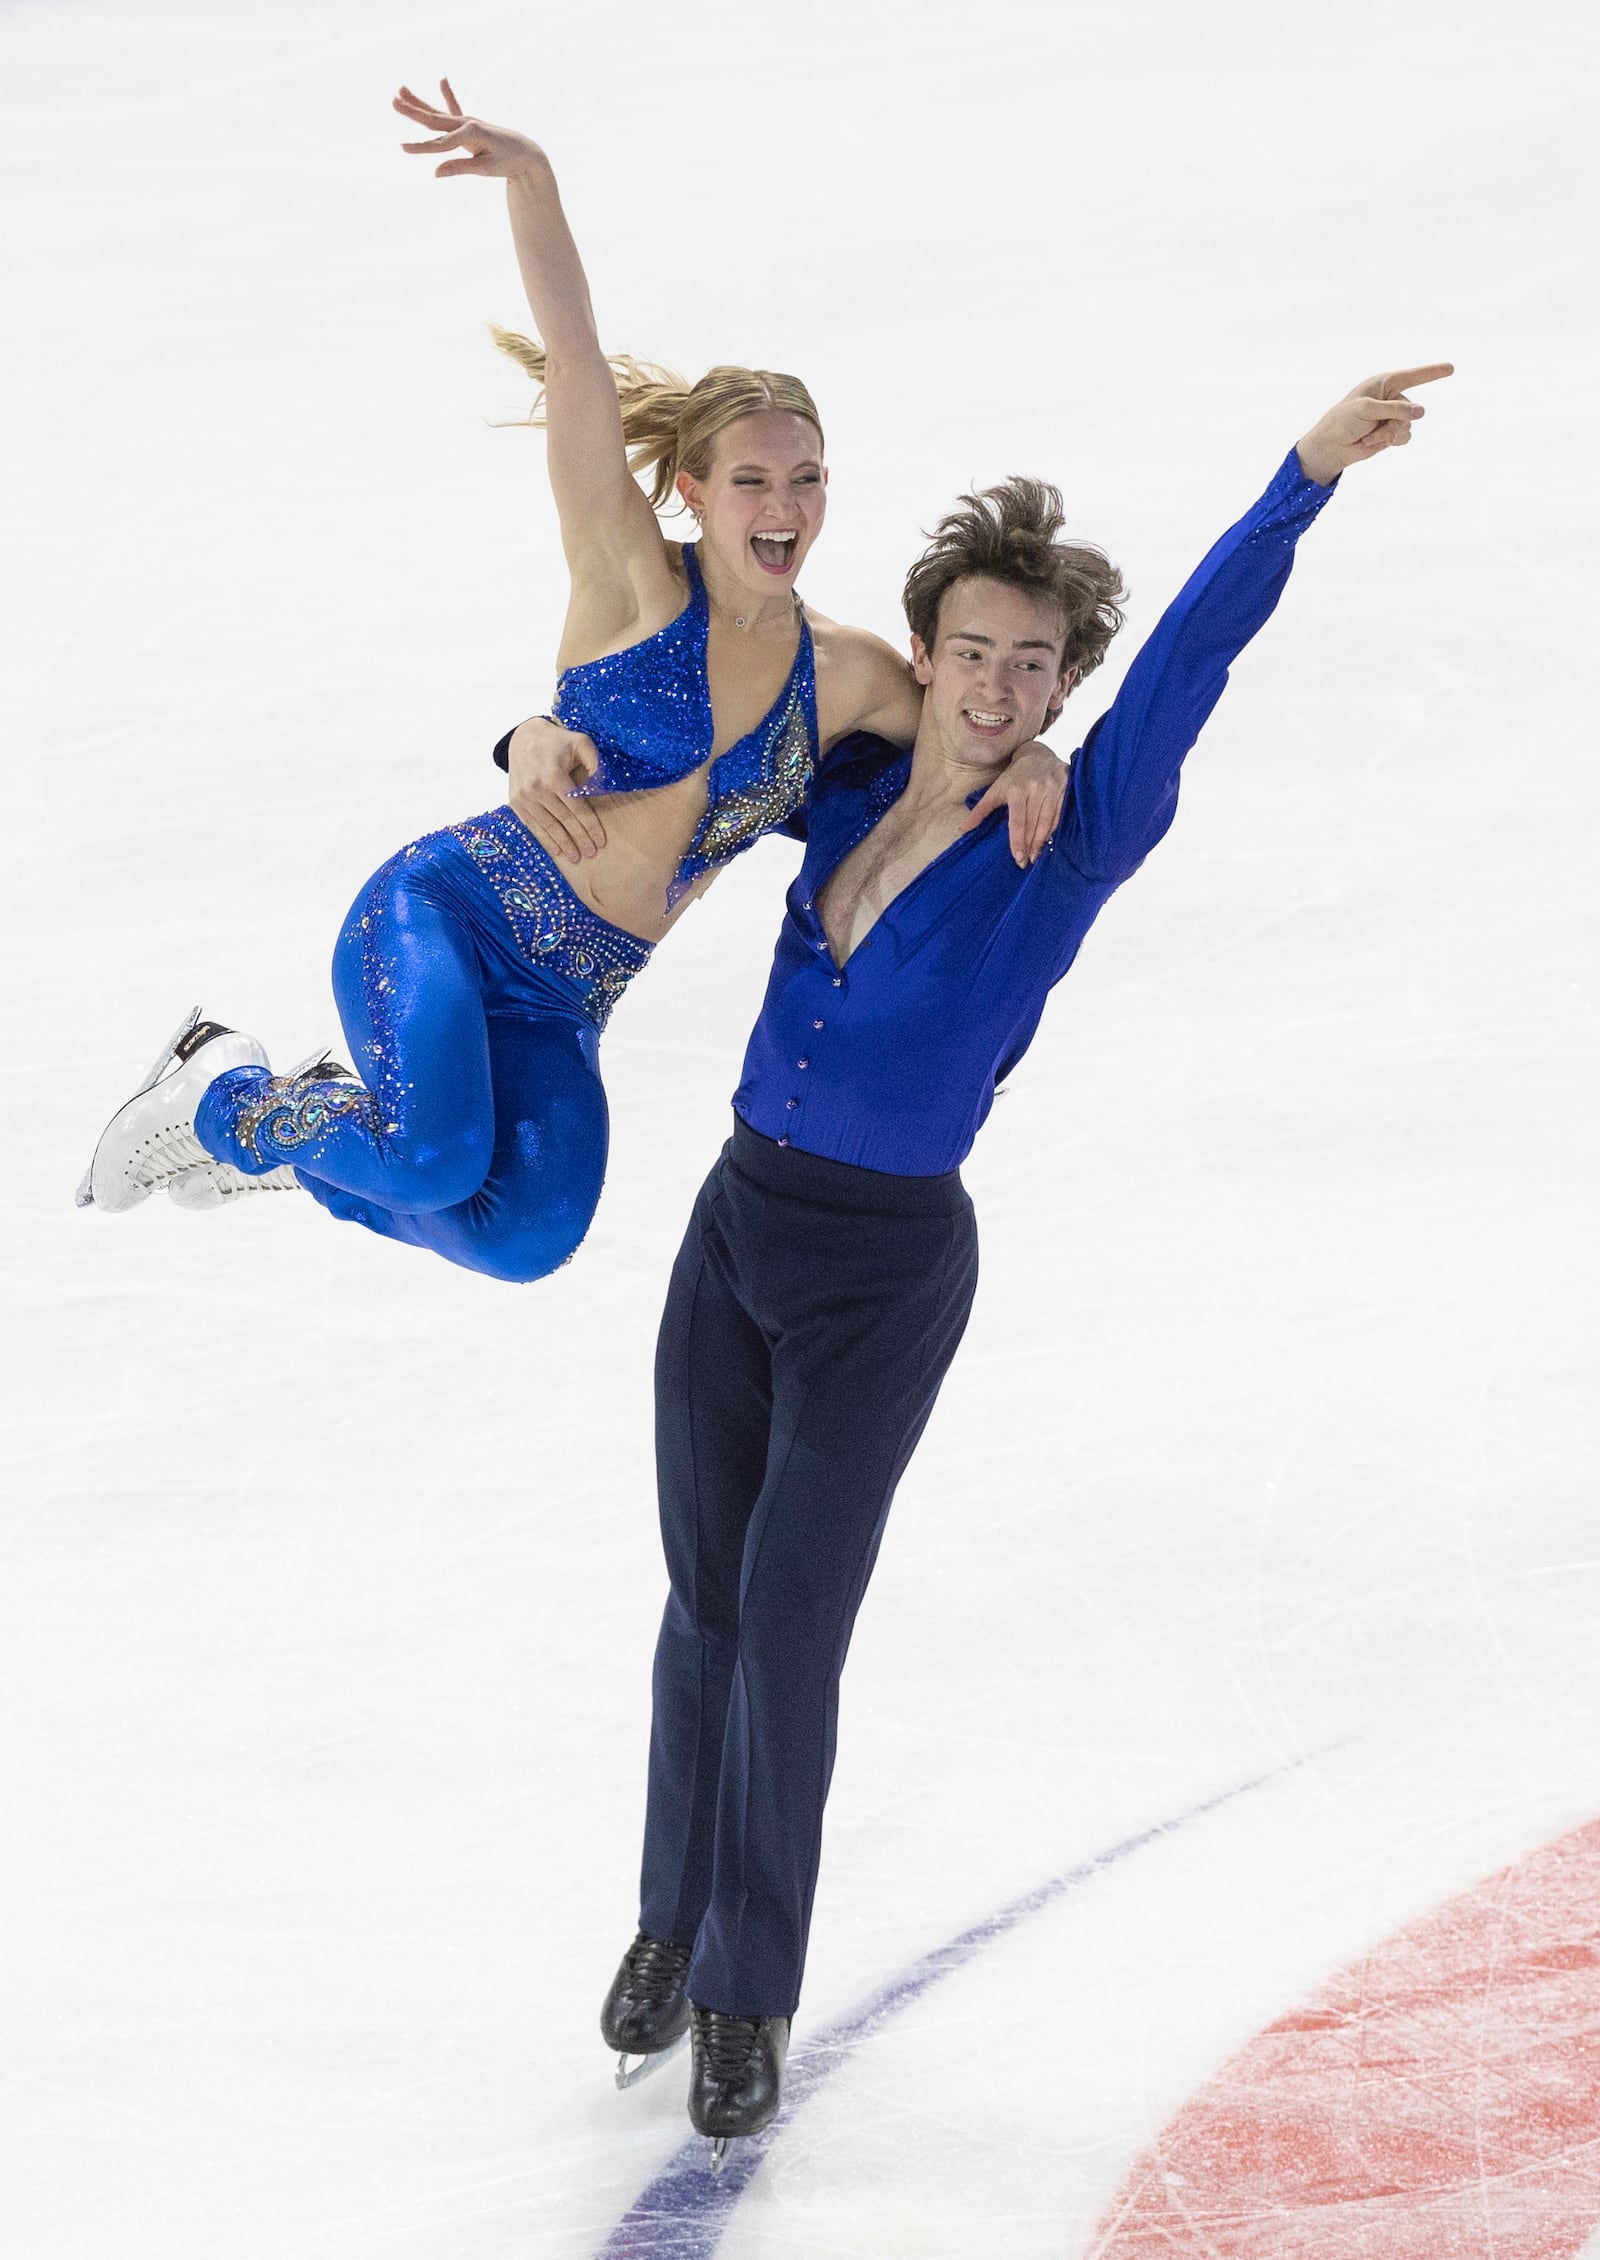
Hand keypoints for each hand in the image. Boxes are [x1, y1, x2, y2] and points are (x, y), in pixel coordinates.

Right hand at [394, 79, 546, 179]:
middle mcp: (467, 123)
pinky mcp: (470, 124)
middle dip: (412, 111)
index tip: (402, 148)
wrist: (527, 153)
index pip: (440, 144)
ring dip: (419, 101)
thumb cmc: (508, 162)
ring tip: (400, 89)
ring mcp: (467, 121)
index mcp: (470, 133)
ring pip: (438, 112)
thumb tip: (435, 173)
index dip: (421, 148)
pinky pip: (455, 108)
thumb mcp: (485, 168)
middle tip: (392, 101)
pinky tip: (443, 79)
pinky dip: (448, 94)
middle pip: (434, 119)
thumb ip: (459, 168)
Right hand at [506, 718, 607, 861]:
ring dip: (563, 843)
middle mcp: (536, 788)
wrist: (524, 736)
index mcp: (554, 776)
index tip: (601, 841)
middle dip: (579, 839)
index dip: (590, 826)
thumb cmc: (558, 741)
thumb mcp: (582, 743)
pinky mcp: (515, 801)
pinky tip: (555, 849)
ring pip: (547, 826)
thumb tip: (604, 788)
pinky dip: (544, 838)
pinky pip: (532, 824)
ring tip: (576, 857)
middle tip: (590, 853)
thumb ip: (596, 764)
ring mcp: (523, 796)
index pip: (577, 808)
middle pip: (563, 820)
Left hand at [963, 740, 1067, 866]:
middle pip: (1034, 824)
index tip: (1017, 858)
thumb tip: (963, 829)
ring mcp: (1054, 788)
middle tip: (1025, 863)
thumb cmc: (1014, 776)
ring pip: (1048, 822)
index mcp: (1017, 789)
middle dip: (1029, 846)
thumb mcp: (995, 790)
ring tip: (1035, 856)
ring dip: (1041, 842)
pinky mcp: (1067, 789)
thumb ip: (981, 810)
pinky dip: (1054, 830)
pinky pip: (1061, 815)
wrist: (1038, 755)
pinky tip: (1048, 842)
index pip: (1018, 821)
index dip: (1018, 840)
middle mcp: (1037, 788)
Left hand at [1295, 365, 1453, 484]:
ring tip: (1370, 436)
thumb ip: (1395, 409)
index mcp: (1383, 383)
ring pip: (1409, 425)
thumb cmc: (1343, 421)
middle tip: (1372, 427)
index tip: (1452, 368)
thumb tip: (1421, 412)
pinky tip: (1373, 442)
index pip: (1413, 376)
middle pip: (1411, 409)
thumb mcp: (1367, 410)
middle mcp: (1391, 398)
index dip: (1433, 373)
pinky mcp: (1391, 433)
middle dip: (1393, 422)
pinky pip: (1405, 437)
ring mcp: (1392, 416)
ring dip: (1390, 434)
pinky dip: (1390, 442)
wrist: (1331, 447)